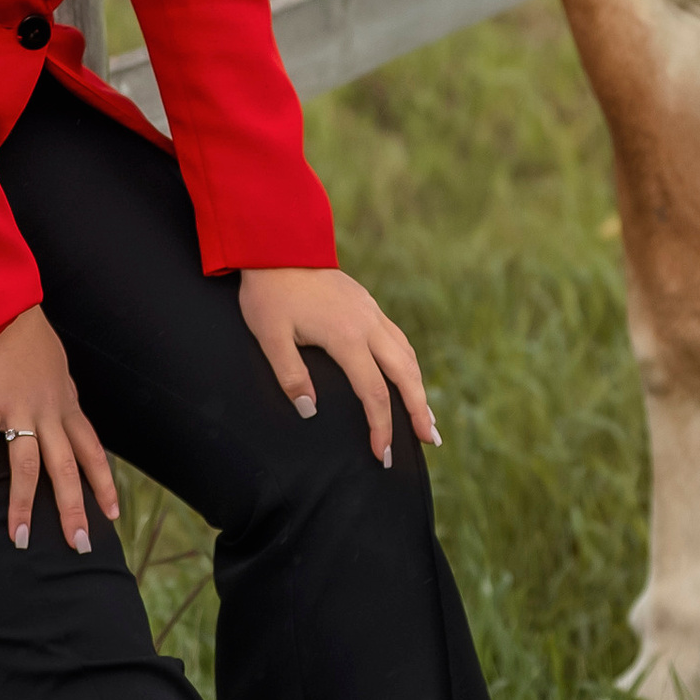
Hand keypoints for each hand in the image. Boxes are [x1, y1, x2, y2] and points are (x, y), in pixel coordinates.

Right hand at [0, 304, 118, 553]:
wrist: (1, 303)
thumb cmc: (24, 331)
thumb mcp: (55, 364)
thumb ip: (60, 391)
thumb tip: (65, 408)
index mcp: (66, 402)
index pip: (92, 450)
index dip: (103, 483)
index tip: (113, 515)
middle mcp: (49, 410)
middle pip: (67, 468)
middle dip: (74, 509)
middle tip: (80, 546)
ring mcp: (19, 408)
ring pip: (28, 466)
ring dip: (23, 506)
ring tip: (19, 540)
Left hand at [238, 267, 437, 469]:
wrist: (277, 244)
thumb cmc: (270, 293)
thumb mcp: (270, 336)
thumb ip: (290, 375)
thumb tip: (310, 410)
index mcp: (347, 337)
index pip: (374, 393)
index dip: (381, 427)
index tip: (384, 455)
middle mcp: (368, 324)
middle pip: (405, 374)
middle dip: (419, 410)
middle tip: (430, 441)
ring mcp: (371, 312)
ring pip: (407, 354)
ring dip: (419, 386)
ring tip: (427, 416)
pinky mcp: (367, 304)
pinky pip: (398, 338)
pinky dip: (409, 363)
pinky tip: (408, 375)